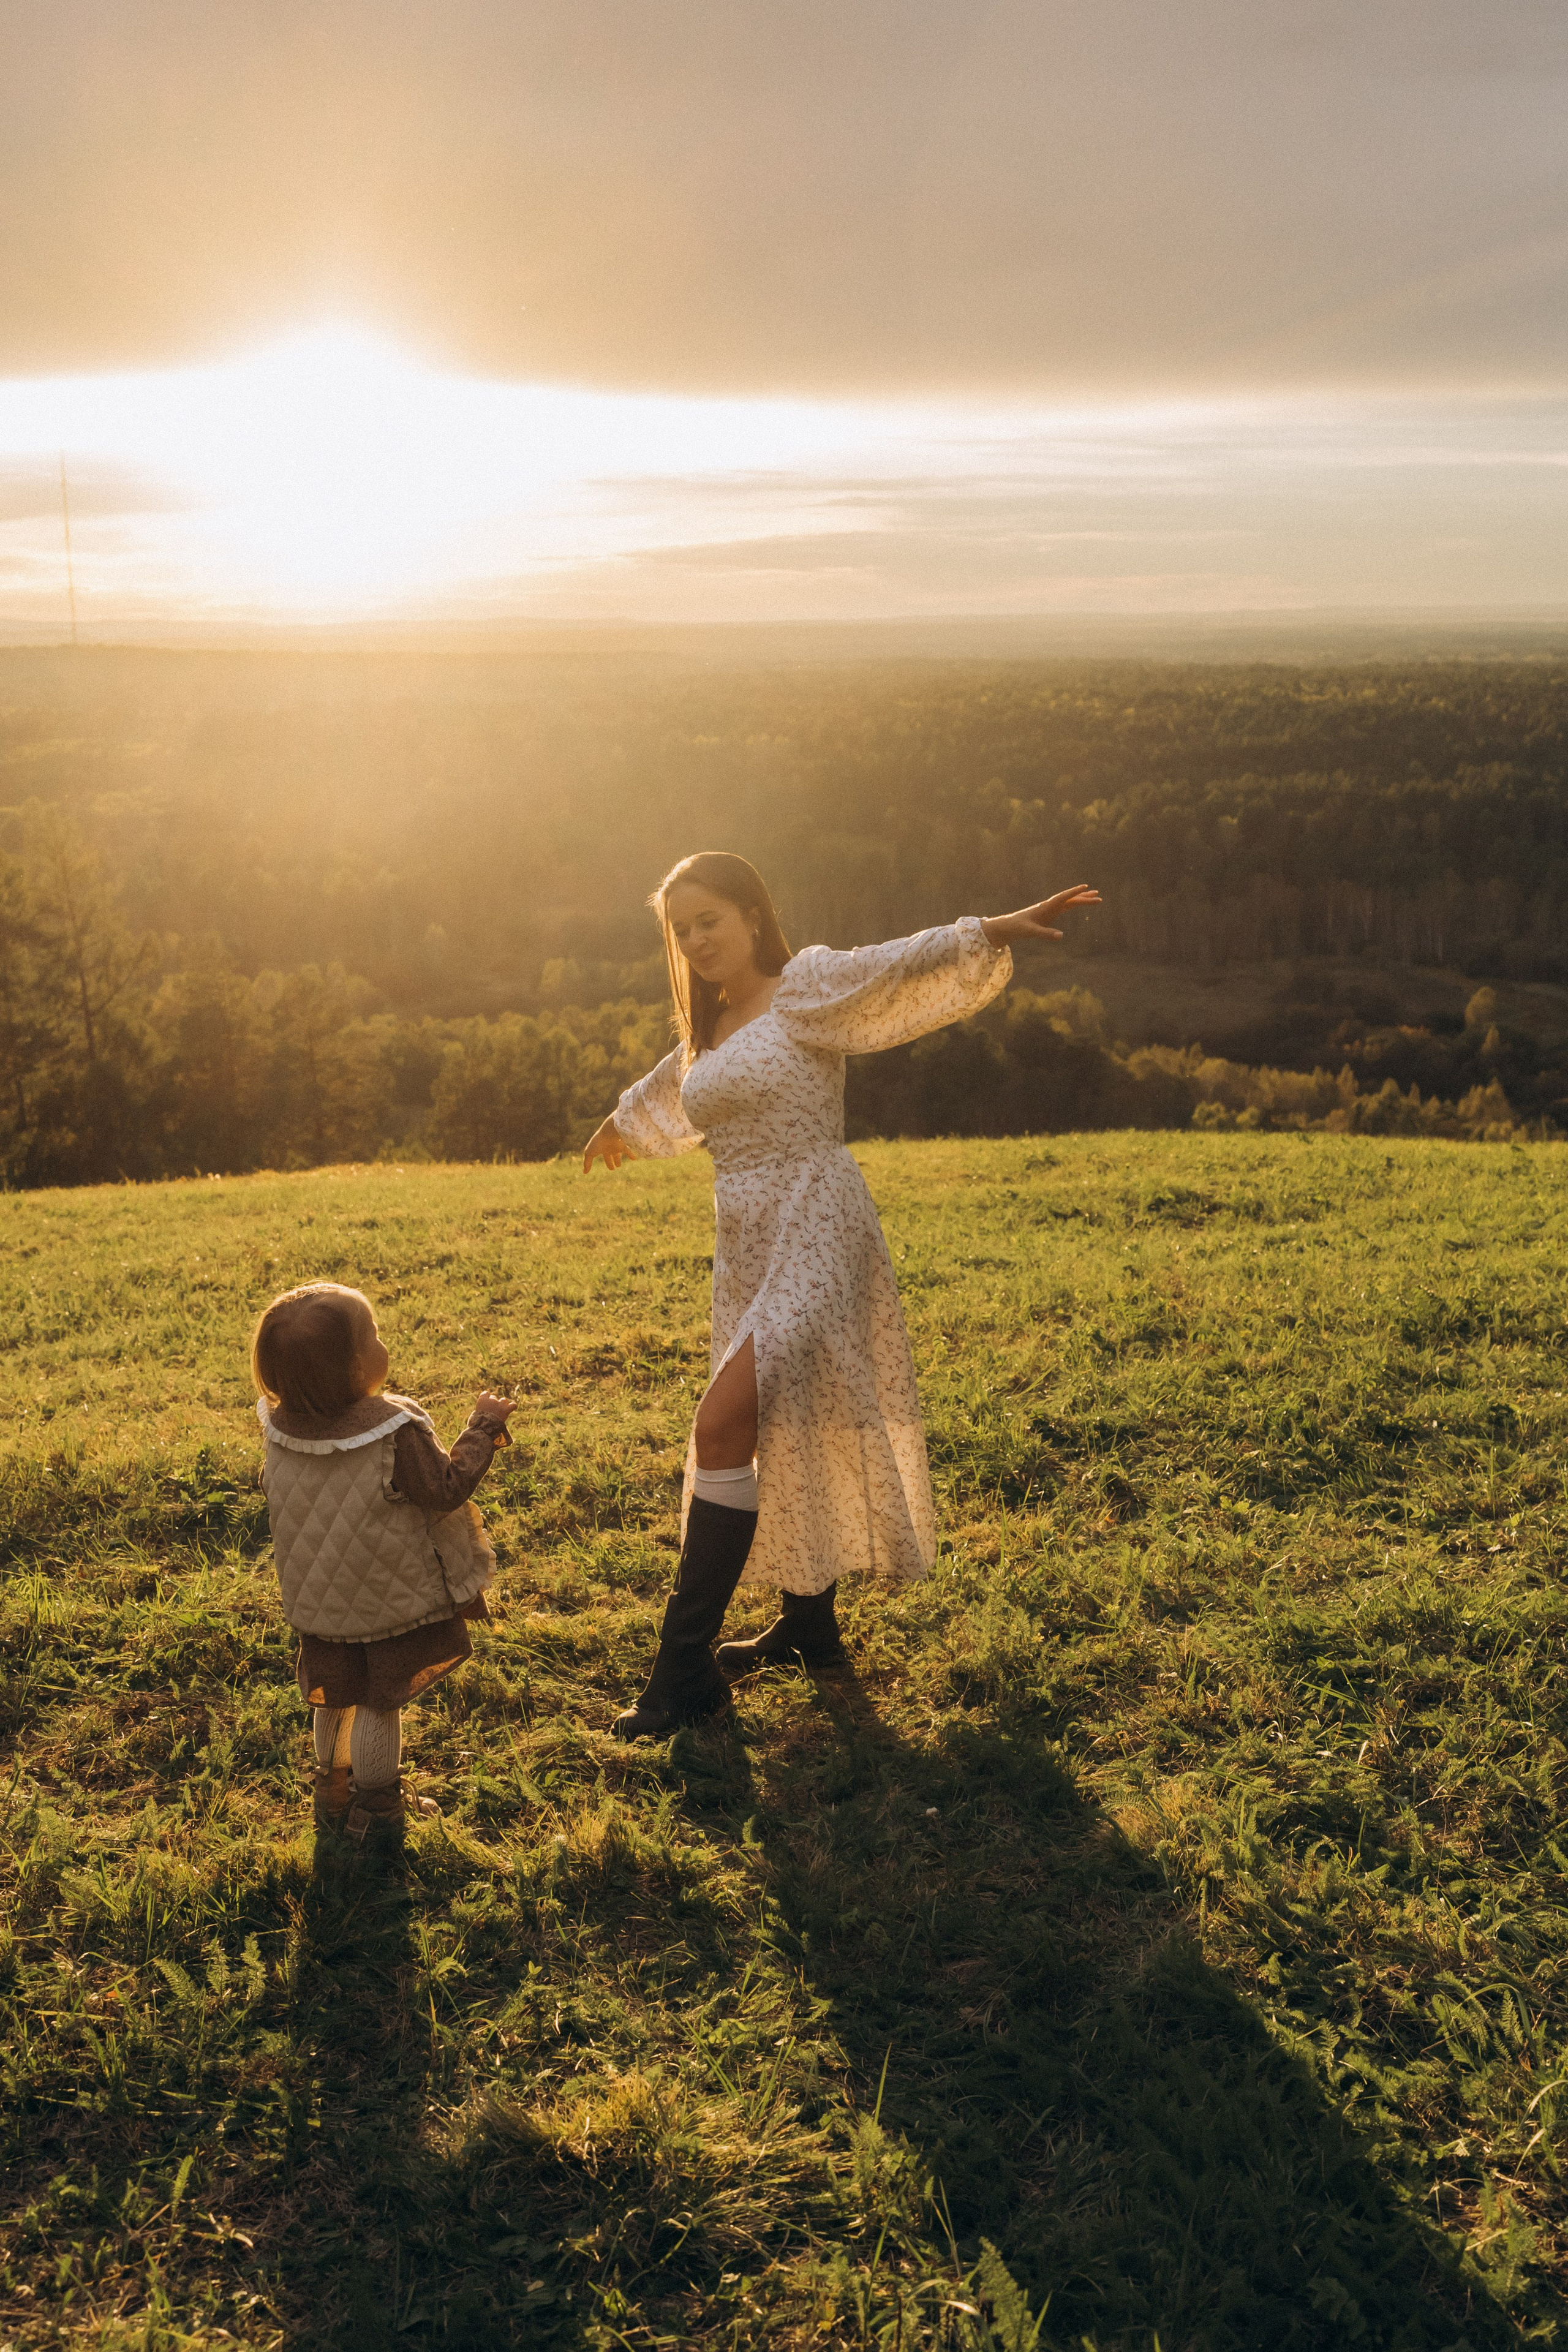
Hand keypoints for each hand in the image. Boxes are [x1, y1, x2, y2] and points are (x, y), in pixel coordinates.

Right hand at [474, 1392, 515, 1422]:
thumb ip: (481, 1409)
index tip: (487, 1404)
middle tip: (492, 1413)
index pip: (486, 1393)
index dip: (487, 1398)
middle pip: (494, 1398)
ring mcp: (499, 1404)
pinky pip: (513, 1405)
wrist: (484, 1427)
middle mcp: (491, 1400)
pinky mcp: (505, 1410)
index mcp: (482, 1400)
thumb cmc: (477, 1423)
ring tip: (500, 1412)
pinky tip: (511, 1408)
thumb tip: (484, 1410)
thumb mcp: (475, 1415)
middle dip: (494, 1404)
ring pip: (504, 1400)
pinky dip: (513, 1406)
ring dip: (503, 1404)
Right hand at [582, 1115, 627, 1172]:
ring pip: (619, 1153)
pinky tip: (635, 1159)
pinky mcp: (623, 1144)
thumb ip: (587, 1163)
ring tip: (620, 1164)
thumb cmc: (598, 1142)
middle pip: (613, 1156)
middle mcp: (611, 1147)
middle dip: (614, 1161)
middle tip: (616, 1167)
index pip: (606, 1158)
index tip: (611, 1168)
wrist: (609, 1132)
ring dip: (619, 1159)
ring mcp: (617, 1145)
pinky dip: (631, 1155)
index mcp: (603, 1148)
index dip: (609, 1163)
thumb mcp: (590, 1153)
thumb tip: (584, 1173)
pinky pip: (629, 1151)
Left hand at [980, 885, 1100, 946]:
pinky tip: (1080, 903)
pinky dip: (1074, 904)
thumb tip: (1061, 936)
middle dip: (1084, 897)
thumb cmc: (1018, 928)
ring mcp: (1050, 909)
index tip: (1085, 887)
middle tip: (1099, 896)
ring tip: (1095, 896)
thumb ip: (1045, 934)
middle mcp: (1050, 906)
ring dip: (1082, 899)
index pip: (1062, 897)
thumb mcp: (1031, 932)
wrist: (1009, 926)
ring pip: (1069, 902)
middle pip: (1070, 899)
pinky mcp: (1050, 914)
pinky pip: (1065, 907)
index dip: (1074, 892)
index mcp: (1046, 907)